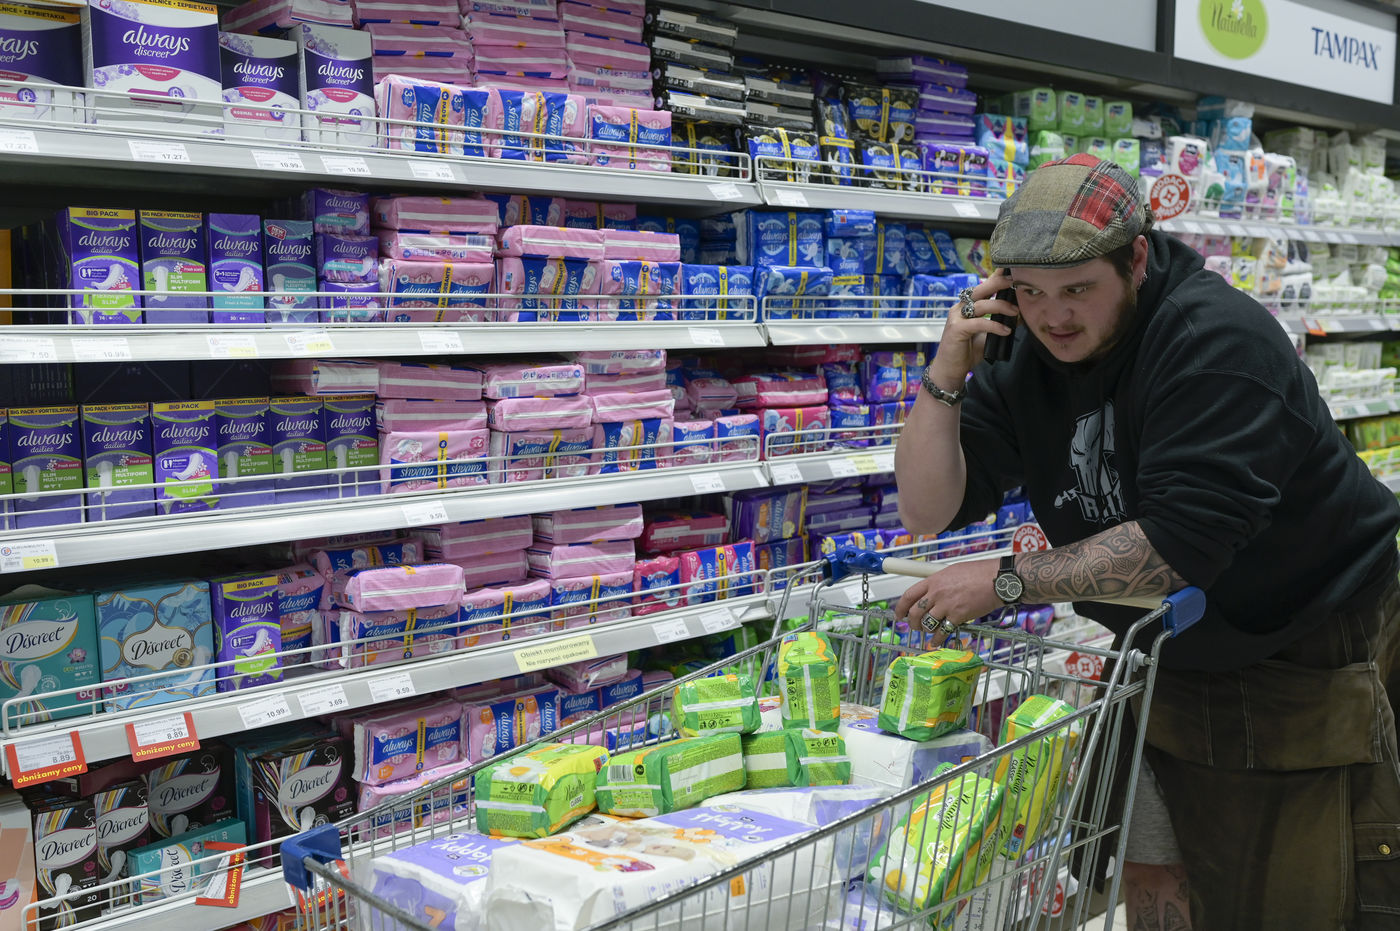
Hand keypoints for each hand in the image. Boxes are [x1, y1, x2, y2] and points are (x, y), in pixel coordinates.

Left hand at [892, 558, 1002, 635]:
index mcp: (933, 580)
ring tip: (927, 632)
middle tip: (913, 626)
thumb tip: (933, 590)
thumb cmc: (980, 573)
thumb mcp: (953, 571)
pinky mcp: (958, 616)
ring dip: (925, 630)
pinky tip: (936, 641)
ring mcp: (946, 605)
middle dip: (911, 622)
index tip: (899, 614)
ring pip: (927, 623)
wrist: (997, 580)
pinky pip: (942, 631)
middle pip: (915, 612)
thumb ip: (940, 583)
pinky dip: (938, 639)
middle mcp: (937, 593)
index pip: (909, 595)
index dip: (900, 607)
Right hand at [926, 270, 1019, 386]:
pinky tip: (1006, 330)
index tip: (1011, 272)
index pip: (982, 287)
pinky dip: (994, 325)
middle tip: (1015, 282)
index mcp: (966, 306)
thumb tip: (1019, 316)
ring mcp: (956, 318)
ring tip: (1016, 312)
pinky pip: (979, 323)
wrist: (949, 370)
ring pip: (981, 305)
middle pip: (980, 289)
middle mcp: (959, 308)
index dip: (996, 278)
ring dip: (1001, 306)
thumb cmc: (966, 352)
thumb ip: (998, 323)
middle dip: (998, 283)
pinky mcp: (956, 329)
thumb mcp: (986, 335)